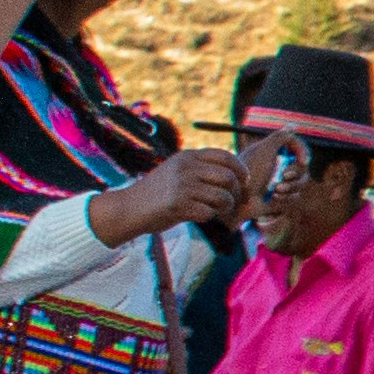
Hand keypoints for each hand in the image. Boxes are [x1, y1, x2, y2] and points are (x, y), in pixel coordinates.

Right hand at [86, 145, 254, 243]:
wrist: (129, 208)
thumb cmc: (158, 193)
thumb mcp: (178, 171)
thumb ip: (202, 170)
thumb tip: (239, 179)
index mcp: (188, 156)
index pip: (225, 156)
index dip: (240, 169)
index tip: (244, 181)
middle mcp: (186, 168)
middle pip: (228, 177)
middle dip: (236, 193)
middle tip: (232, 202)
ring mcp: (182, 186)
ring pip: (222, 197)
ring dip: (225, 208)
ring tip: (216, 211)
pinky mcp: (179, 205)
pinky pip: (209, 212)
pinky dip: (209, 217)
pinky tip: (200, 216)